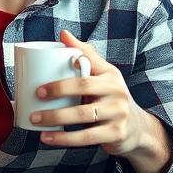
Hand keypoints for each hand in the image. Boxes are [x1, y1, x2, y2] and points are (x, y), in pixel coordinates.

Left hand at [30, 32, 172, 172]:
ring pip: (82, 115)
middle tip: (34, 98)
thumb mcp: (104, 75)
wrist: (138, 129)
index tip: (39, 86)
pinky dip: (64, 139)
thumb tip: (63, 33)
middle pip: (82, 89)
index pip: (86, 68)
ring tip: (34, 120)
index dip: (63, 74)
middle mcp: (117, 92)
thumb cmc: (111, 97)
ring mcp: (118, 114)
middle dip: (56, 93)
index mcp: (110, 75)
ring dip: (55, 118)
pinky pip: (86, 137)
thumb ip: (86, 56)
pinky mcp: (115, 134)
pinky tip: (47, 138)